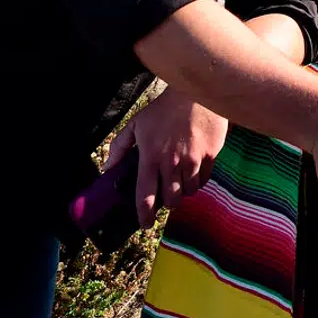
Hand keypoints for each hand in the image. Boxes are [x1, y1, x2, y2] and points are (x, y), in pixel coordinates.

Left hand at [104, 88, 229, 228]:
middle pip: (171, 200)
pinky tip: (194, 172)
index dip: (144, 214)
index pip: (145, 195)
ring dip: (184, 192)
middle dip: (168, 204)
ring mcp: (192, 161)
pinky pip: (204, 180)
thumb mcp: (137, 124)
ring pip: (189, 192)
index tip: (145, 223)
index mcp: (150, 157)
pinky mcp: (210, 156)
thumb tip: (108, 168)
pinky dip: (198, 181)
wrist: (195, 93)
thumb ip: (120, 147)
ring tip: (180, 183)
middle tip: (167, 198)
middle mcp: (171, 163)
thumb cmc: (164, 109)